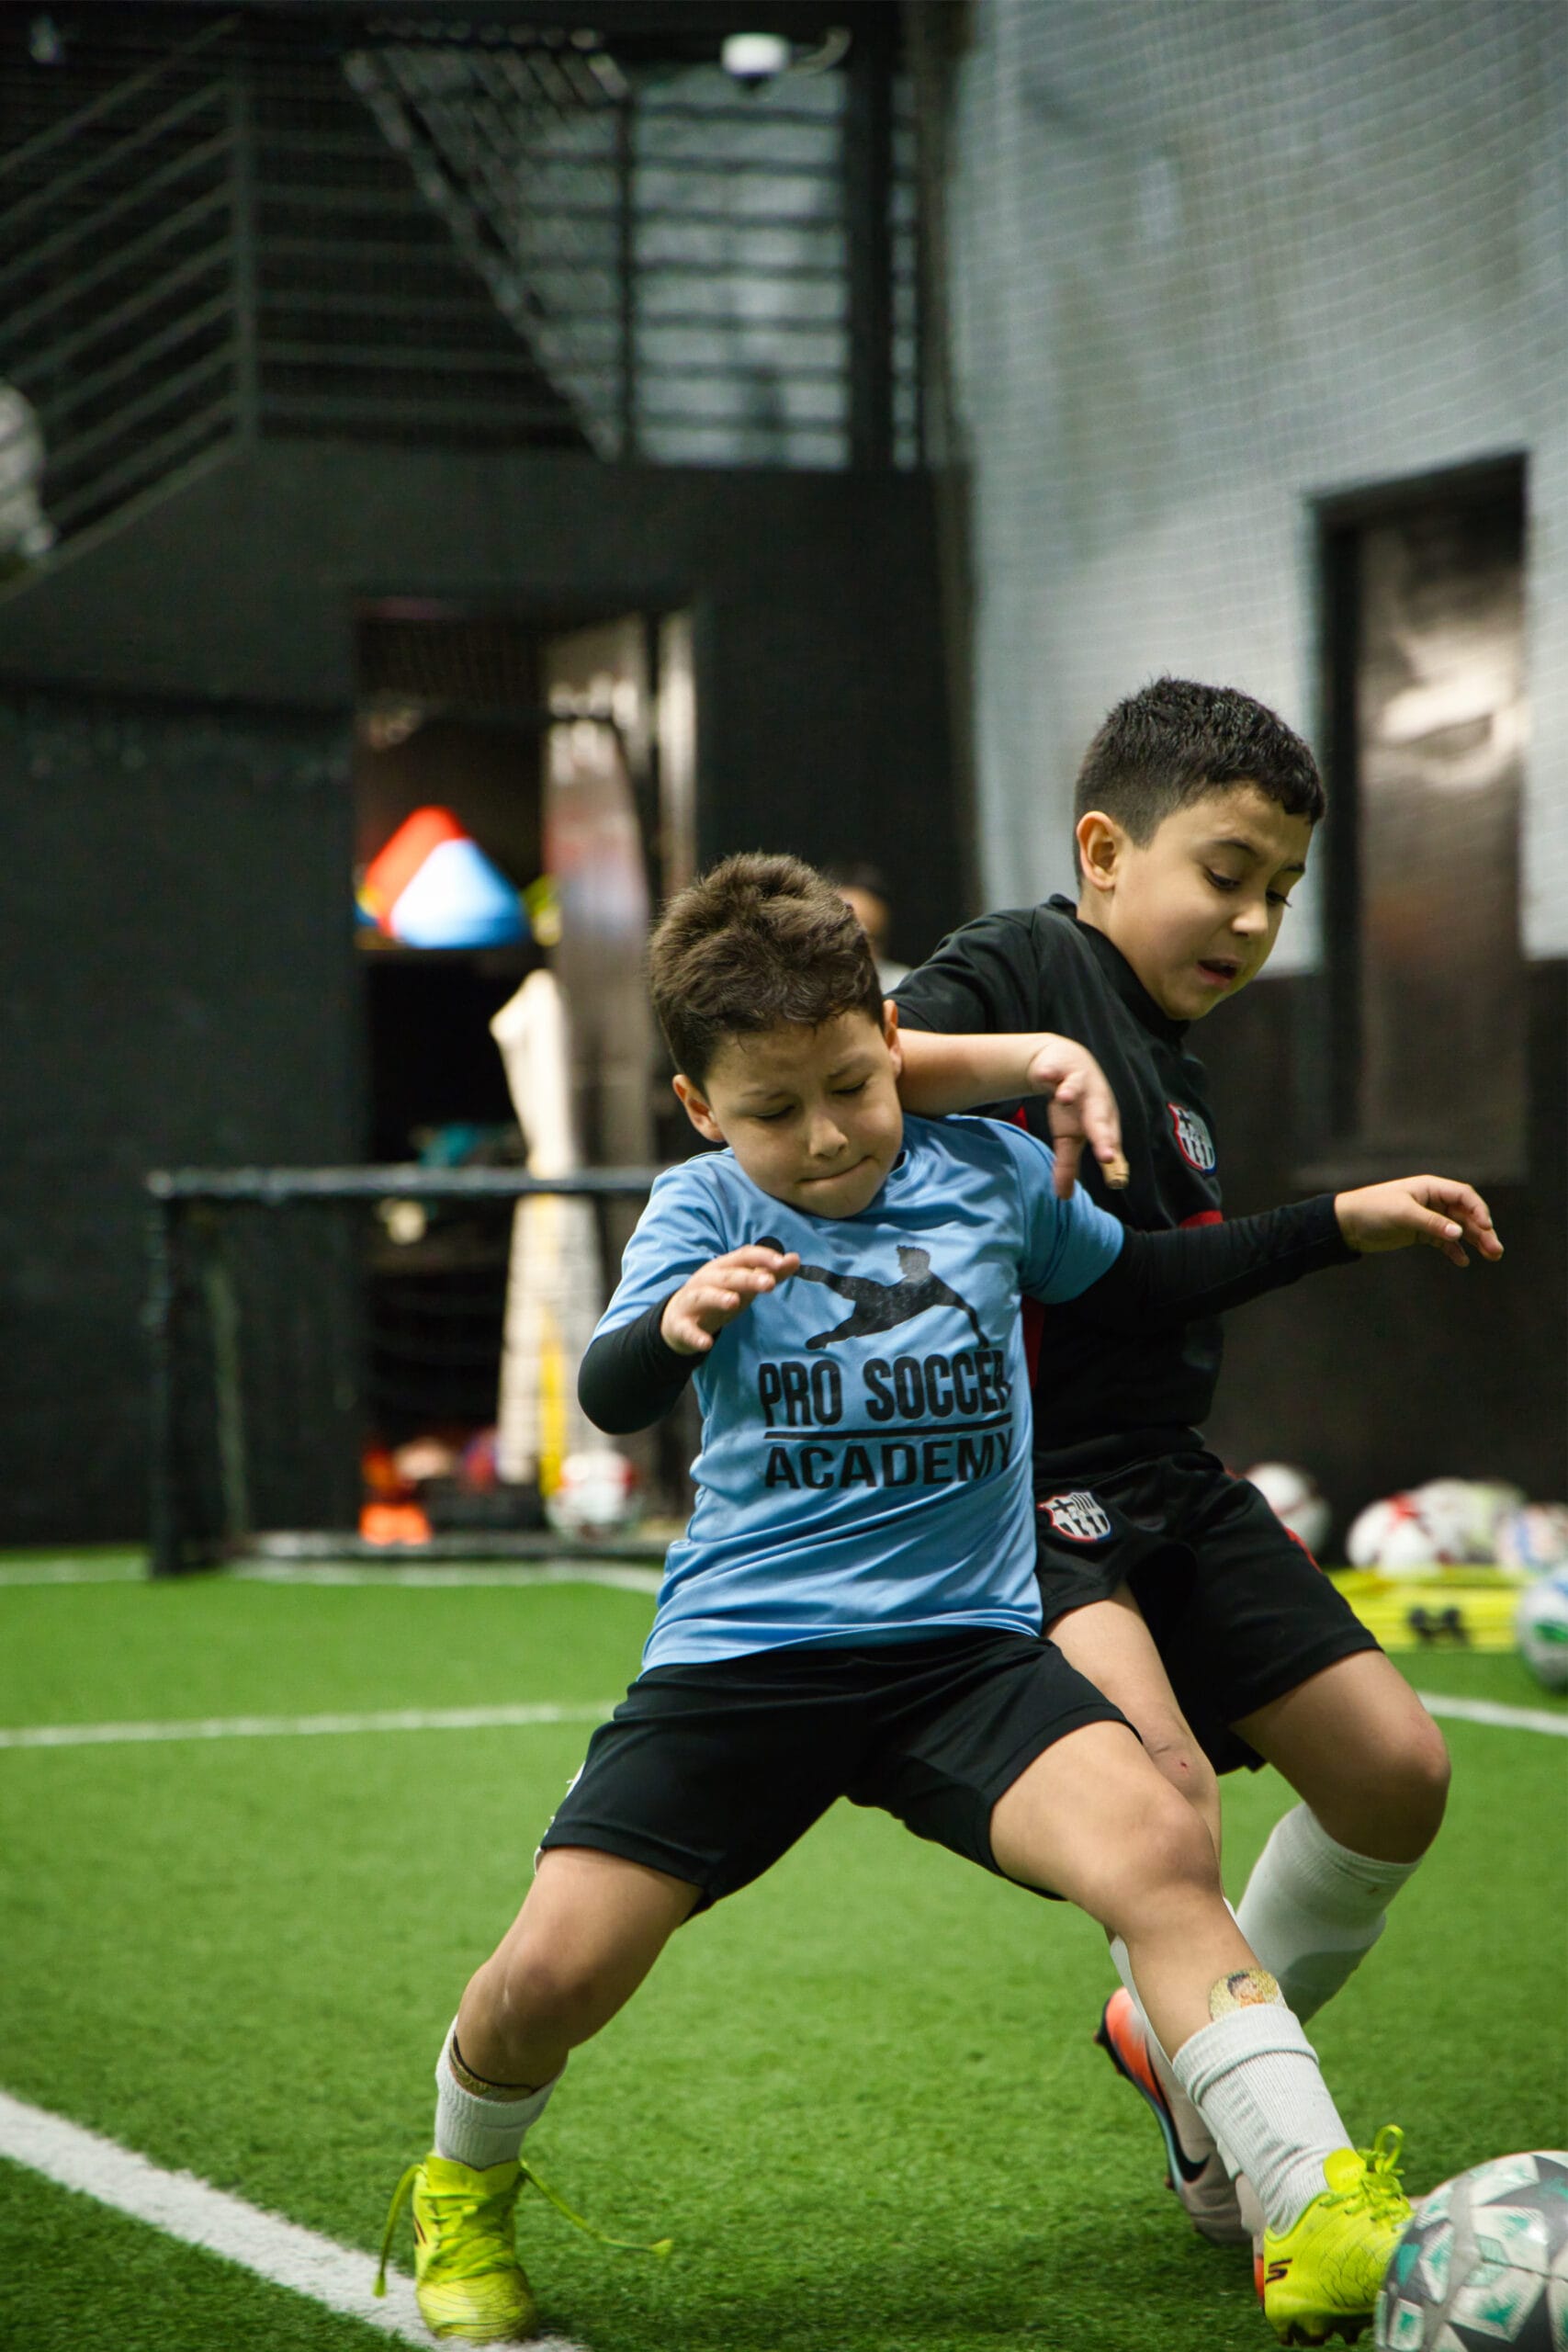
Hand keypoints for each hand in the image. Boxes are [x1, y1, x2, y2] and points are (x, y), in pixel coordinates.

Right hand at [660, 1246, 799, 1355]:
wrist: (676, 1320)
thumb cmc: (718, 1297)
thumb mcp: (744, 1284)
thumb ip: (770, 1272)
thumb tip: (795, 1258)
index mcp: (724, 1267)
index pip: (744, 1256)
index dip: (763, 1257)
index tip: (783, 1262)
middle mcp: (707, 1280)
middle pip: (728, 1276)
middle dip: (748, 1278)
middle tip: (769, 1283)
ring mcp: (692, 1301)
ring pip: (705, 1296)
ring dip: (719, 1297)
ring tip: (735, 1302)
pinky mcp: (681, 1325)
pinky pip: (687, 1330)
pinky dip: (696, 1336)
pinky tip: (707, 1344)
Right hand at [1022, 1034, 1130, 1197]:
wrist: (1063, 1064)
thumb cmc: (1073, 1106)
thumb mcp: (1068, 1137)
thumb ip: (1067, 1166)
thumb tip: (1063, 1197)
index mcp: (1102, 1120)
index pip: (1109, 1141)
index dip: (1111, 1158)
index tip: (1115, 1180)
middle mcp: (1094, 1100)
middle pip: (1100, 1118)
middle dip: (1103, 1136)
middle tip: (1106, 1156)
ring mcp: (1077, 1082)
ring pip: (1076, 1088)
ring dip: (1071, 1093)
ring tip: (1063, 1098)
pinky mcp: (1059, 1068)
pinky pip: (1053, 1071)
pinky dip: (1049, 1073)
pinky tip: (1044, 1076)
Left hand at [1334, 1175, 1502, 1267]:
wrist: (1347, 1223)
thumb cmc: (1373, 1210)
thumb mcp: (1403, 1215)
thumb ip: (1431, 1223)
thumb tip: (1459, 1233)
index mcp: (1430, 1187)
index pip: (1464, 1196)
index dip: (1479, 1210)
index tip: (1487, 1227)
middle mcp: (1433, 1201)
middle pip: (1466, 1215)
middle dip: (1483, 1231)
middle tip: (1496, 1251)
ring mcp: (1428, 1217)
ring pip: (1458, 1229)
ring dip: (1475, 1241)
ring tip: (1492, 1256)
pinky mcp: (1420, 1233)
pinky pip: (1444, 1241)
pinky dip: (1454, 1250)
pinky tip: (1463, 1261)